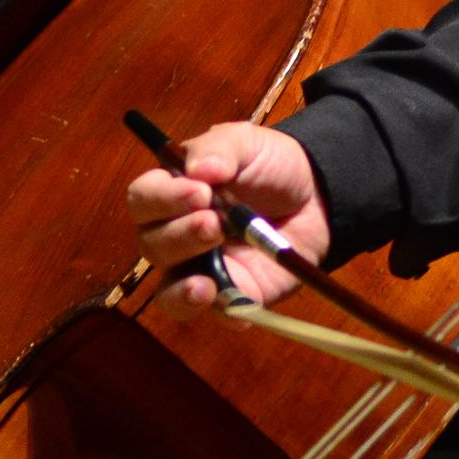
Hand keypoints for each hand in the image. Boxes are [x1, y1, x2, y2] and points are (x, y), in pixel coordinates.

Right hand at [126, 120, 331, 320]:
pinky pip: (213, 314)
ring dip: (181, 288)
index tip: (199, 192)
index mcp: (171, 194)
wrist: (316, 195)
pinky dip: (219, 314)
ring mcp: (200, 270)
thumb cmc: (269, 165)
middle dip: (180, 236)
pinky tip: (231, 305)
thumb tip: (197, 169)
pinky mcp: (231, 295)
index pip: (143, 200)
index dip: (162, 199)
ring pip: (168, 290)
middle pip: (151, 245)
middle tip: (215, 224)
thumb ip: (219, 148)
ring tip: (205, 282)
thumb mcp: (246, 143)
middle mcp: (176, 235)